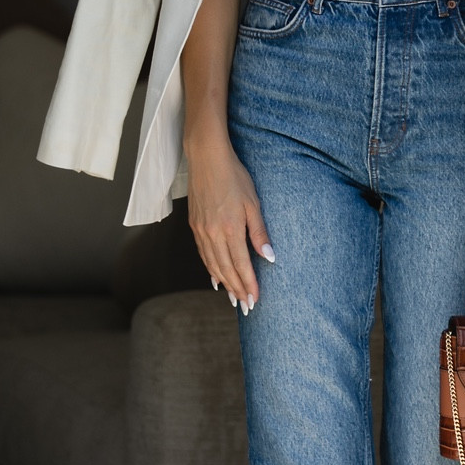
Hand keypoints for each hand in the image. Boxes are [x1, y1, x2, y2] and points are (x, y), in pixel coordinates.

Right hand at [184, 130, 272, 312]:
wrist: (206, 159)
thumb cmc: (234, 177)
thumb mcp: (253, 203)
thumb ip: (259, 233)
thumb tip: (269, 258)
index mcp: (230, 229)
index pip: (241, 265)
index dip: (249, 285)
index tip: (256, 300)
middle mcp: (212, 234)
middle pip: (226, 270)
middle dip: (237, 290)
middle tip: (246, 306)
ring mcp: (201, 231)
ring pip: (213, 264)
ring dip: (224, 283)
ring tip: (233, 297)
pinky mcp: (194, 226)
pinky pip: (203, 254)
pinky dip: (210, 269)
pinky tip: (216, 278)